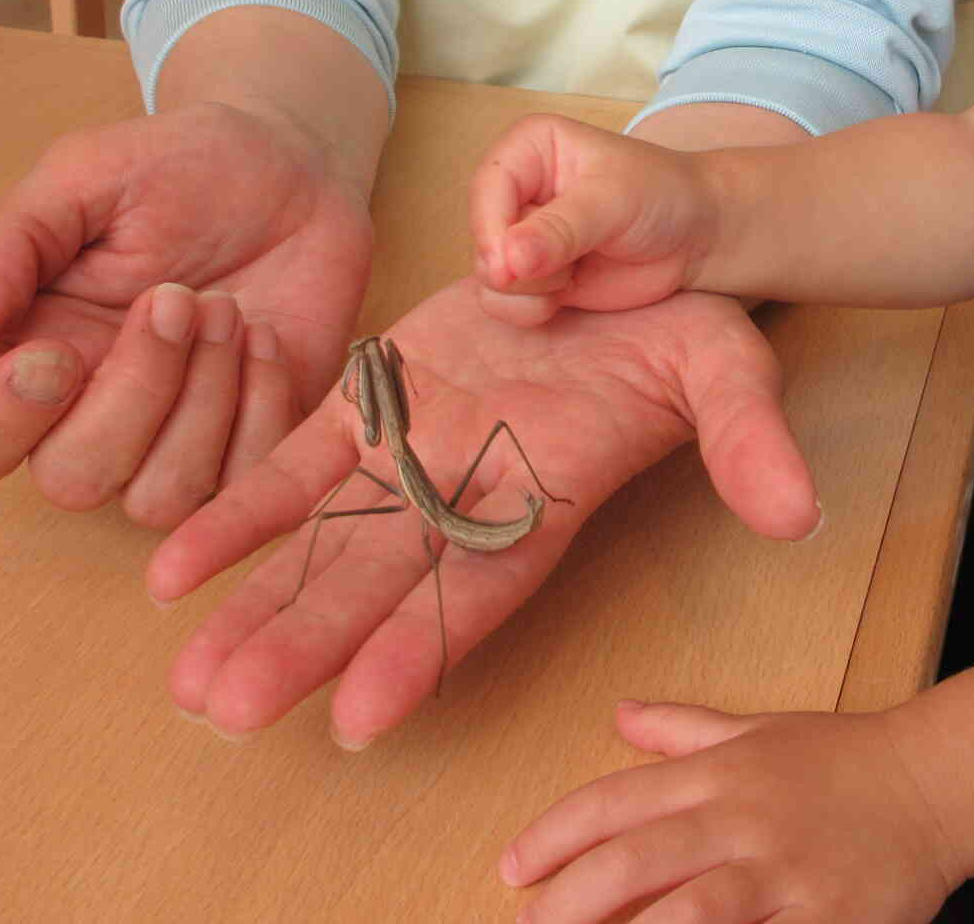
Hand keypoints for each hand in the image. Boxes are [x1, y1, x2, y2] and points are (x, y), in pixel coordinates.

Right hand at [0, 102, 374, 527]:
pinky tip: (265, 337)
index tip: (57, 352)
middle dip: (134, 390)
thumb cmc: (178, 169)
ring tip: (226, 307)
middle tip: (176, 296)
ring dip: (202, 399)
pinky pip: (246, 481)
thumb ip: (5, 245)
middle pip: (73, 480)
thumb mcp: (82, 176)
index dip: (0, 421)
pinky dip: (259, 408)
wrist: (292, 167)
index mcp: (25, 356)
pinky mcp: (253, 443)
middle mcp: (90, 415)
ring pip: (158, 497)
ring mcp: (175, 440)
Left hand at [145, 279, 819, 744]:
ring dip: (257, 603)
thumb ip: (746, 435)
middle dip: (306, 647)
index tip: (362, 719)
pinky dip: (241, 513)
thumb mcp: (723, 362)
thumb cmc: (679, 318)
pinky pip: (297, 462)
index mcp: (547, 498)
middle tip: (229, 712)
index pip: (481, 590)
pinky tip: (175, 569)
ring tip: (188, 679)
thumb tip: (798, 514)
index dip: (423, 651)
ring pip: (324, 541)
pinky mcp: (375, 397)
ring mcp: (415, 448)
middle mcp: (470, 493)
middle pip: (379, 584)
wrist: (624, 254)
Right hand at [470, 113, 717, 324]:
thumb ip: (559, 230)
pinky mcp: (534, 275)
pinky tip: (567, 294)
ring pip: (489, 276)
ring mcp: (523, 235)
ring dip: (526, 290)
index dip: (492, 230)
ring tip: (573, 276)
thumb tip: (507, 261)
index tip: (511, 265)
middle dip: (517, 266)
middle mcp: (517, 189)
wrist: (698, 236)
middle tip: (567, 268)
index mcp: (530, 147)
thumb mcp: (613, 203)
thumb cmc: (663, 196)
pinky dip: (530, 309)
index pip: (487, 187)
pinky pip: (504, 302)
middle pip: (483, 237)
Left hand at [504, 700, 961, 922]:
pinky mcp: (828, 920)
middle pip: (637, 860)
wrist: (936, 782)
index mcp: (720, 772)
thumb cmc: (842, 760)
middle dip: (569, 902)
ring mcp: (786, 873)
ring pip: (692, 912)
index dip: (554, 835)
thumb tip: (618, 714)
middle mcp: (744, 819)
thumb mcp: (759, 732)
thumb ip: (685, 729)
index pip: (617, 800)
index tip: (512, 869)